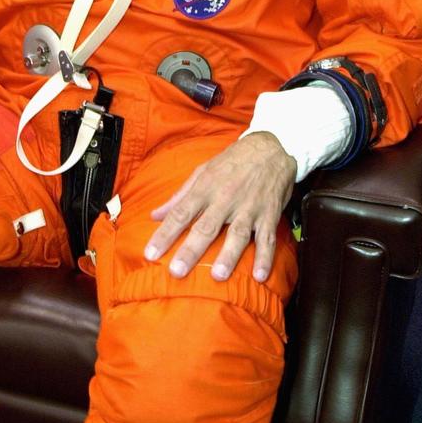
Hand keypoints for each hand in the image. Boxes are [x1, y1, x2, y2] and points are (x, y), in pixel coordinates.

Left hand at [144, 132, 296, 283]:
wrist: (271, 147)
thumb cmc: (232, 161)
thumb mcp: (202, 171)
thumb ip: (179, 196)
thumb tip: (154, 216)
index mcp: (205, 188)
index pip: (180, 214)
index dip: (164, 234)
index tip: (150, 254)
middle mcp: (225, 199)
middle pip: (205, 227)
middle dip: (191, 250)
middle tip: (177, 271)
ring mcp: (249, 207)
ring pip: (237, 234)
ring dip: (228, 255)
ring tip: (218, 275)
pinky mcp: (269, 214)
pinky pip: (267, 238)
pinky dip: (265, 257)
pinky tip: (260, 276)